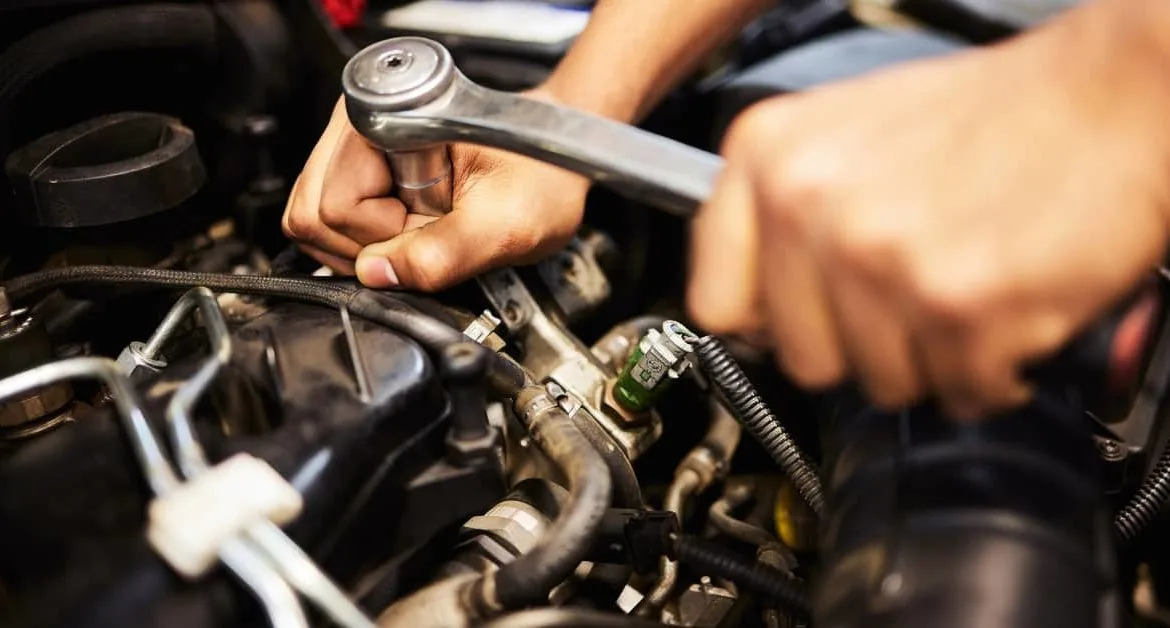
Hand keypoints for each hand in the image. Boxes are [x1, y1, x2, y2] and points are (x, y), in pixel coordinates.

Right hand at [282, 91, 590, 289]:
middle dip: (367, 246)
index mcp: (387, 121)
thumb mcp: (506, 225)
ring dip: (368, 246)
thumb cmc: (544, 173)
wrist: (557, 154)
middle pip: (311, 215)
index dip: (383, 238)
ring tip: (423, 228)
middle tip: (426, 233)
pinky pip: (332, 224)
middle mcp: (357, 126)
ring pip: (315, 223)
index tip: (433, 229)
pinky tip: (410, 229)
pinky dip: (370, 242)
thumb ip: (443, 255)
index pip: (332, 208)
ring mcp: (353, 148)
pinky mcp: (359, 170)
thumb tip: (376, 276)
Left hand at [687, 2, 1169, 418]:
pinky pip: (957, 391)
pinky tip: (1005, 311)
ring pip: (879, 384)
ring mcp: (878, 256)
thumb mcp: (846, 134)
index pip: (714, 303)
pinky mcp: (955, 302)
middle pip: (800, 358)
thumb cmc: (991, 114)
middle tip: (908, 301)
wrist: (1112, 95)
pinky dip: (991, 371)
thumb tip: (751, 302)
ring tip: (965, 290)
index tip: (797, 324)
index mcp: (768, 156)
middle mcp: (809, 204)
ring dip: (931, 358)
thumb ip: (783, 214)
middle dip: (860, 347)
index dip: (767, 326)